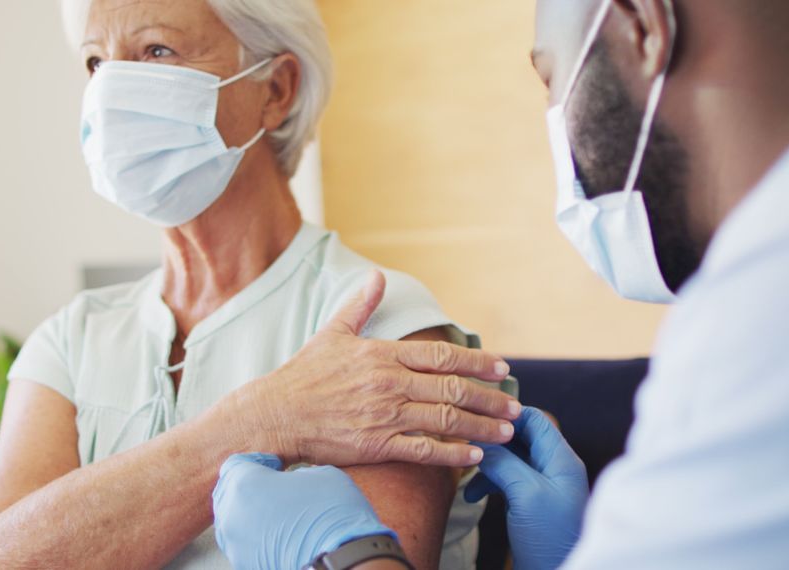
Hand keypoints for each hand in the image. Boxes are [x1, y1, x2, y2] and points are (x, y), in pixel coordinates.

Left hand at [213, 453, 396, 569]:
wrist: (341, 558)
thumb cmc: (332, 512)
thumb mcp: (320, 474)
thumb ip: (295, 474)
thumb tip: (291, 482)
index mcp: (244, 483)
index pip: (235, 464)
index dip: (258, 461)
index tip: (275, 465)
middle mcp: (231, 514)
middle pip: (229, 493)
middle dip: (250, 487)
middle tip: (274, 488)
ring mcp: (235, 544)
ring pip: (233, 520)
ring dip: (250, 513)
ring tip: (277, 513)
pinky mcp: (245, 565)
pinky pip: (243, 543)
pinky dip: (256, 537)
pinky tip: (280, 534)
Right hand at [236, 270, 520, 467]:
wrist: (273, 415)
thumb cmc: (302, 375)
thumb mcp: (332, 334)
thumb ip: (361, 306)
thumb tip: (376, 277)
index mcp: (383, 355)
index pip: (442, 356)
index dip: (477, 362)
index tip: (503, 369)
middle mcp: (390, 383)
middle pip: (453, 389)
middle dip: (489, 398)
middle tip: (515, 406)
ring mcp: (385, 415)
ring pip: (445, 420)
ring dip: (481, 426)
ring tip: (505, 432)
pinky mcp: (376, 445)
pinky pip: (424, 451)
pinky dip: (453, 454)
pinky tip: (474, 456)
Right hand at [464, 407, 589, 569]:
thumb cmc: (550, 539)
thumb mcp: (526, 493)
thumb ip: (505, 462)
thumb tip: (482, 441)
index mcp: (561, 459)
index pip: (534, 419)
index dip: (506, 415)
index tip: (478, 416)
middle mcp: (554, 469)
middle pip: (520, 437)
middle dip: (492, 439)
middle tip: (465, 441)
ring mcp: (542, 487)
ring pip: (510, 459)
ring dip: (487, 463)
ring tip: (466, 471)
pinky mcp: (530, 505)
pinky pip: (507, 482)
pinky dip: (488, 483)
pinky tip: (473, 495)